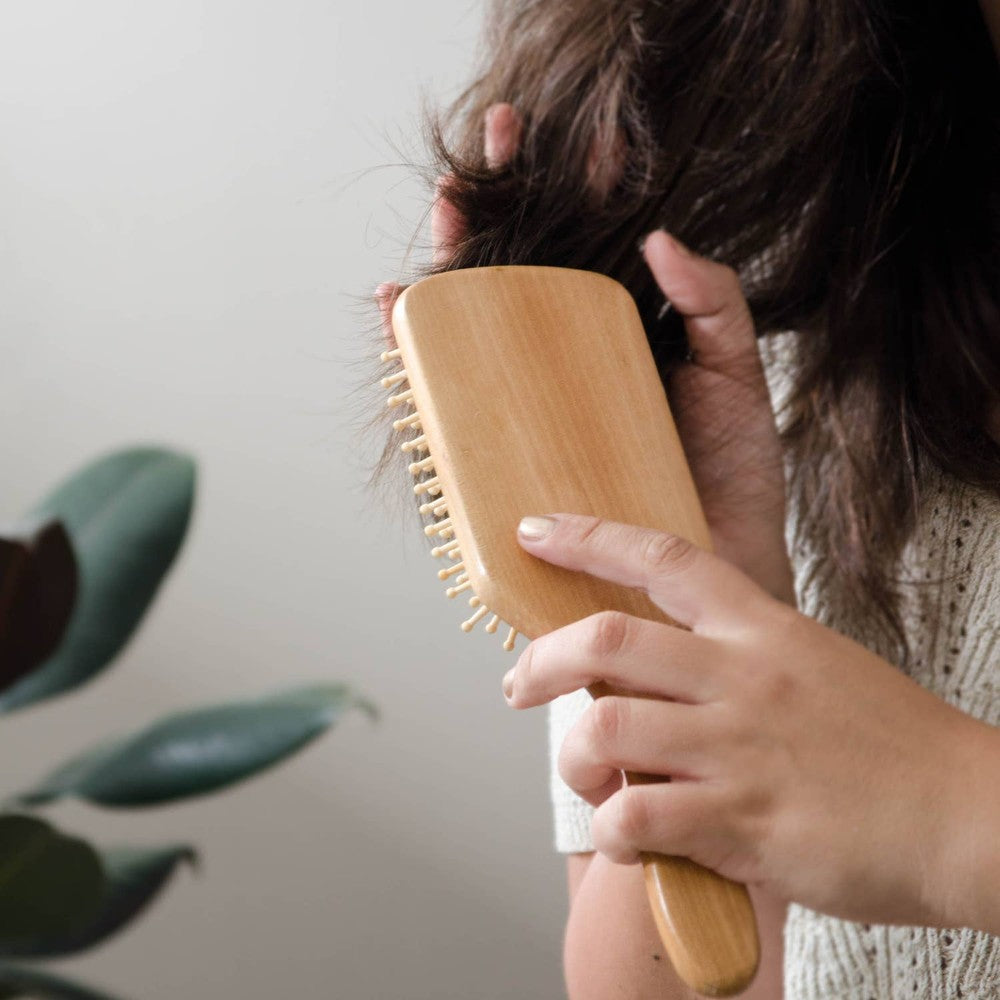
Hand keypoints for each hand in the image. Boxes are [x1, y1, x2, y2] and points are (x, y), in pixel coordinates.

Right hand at [377, 103, 793, 602]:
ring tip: (451, 206)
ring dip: (450, 262)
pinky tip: (405, 309)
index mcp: (617, 340)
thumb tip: (660, 237)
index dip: (554, 192)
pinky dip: (414, 352)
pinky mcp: (499, 456)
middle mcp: (565, 367)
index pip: (575, 253)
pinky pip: (445, 399)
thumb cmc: (727, 482)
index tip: (540, 137)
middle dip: (499, 204)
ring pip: (472, 326)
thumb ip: (715, 304)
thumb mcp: (735, 379)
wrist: (705, 581)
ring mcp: (529, 408)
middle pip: (515, 276)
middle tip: (494, 142)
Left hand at [505, 512, 990, 930]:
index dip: (589, 537)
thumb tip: (660, 668)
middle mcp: (743, 678)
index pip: (663, 559)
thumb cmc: (893, 746)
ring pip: (606, 729)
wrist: (973, 817)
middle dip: (542, 659)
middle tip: (519, 684)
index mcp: (763, 631)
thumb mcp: (815, 666)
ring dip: (572, 759)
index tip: (536, 530)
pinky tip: (628, 838)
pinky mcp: (745, 824)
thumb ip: (738, 657)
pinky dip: (611, 830)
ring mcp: (740, 749)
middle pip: (607, 640)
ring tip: (587, 779)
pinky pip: (638, 818)